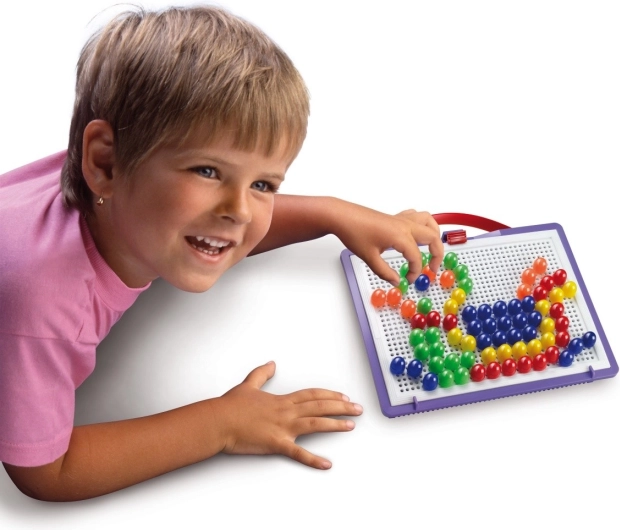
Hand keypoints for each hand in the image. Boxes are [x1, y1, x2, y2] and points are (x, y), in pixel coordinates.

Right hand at [215, 361, 362, 468]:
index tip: (343, 397)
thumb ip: (261, 374)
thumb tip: (271, 364)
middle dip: (341, 406)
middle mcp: (286, 411)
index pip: (312, 395)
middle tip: (358, 409)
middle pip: (319, 406)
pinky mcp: (276, 443)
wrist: (218, 420)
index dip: (329, 395)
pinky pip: (298, 452)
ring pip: (315, 423)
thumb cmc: (230, 406)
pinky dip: (313, 459)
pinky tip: (326, 463)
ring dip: (335, 424)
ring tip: (351, 425)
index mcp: (281, 400)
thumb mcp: (248, 385)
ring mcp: (283, 427)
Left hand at [333, 203, 443, 285]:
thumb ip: (385, 272)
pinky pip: (417, 216)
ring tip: (432, 249)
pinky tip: (418, 234)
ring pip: (429, 221)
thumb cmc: (354, 233)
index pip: (417, 257)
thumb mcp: (369, 257)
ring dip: (434, 235)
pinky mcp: (395, 216)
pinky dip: (423, 224)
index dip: (416, 271)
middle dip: (437, 254)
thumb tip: (396, 281)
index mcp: (400, 236)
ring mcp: (401, 219)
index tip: (409, 280)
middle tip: (433, 269)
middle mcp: (405, 225)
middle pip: (432, 237)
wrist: (342, 216)